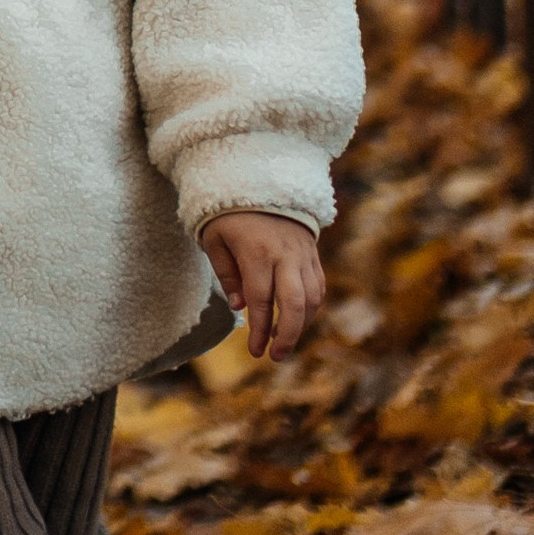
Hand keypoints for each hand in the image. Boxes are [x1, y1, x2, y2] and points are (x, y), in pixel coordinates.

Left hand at [200, 211, 325, 359]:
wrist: (259, 179)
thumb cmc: (229, 213)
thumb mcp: (214, 239)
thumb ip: (226, 275)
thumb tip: (239, 308)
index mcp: (256, 252)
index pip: (262, 301)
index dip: (260, 330)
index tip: (255, 351)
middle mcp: (284, 254)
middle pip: (295, 304)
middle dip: (288, 336)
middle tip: (276, 356)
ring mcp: (302, 253)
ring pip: (312, 298)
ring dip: (301, 325)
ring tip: (283, 341)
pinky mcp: (312, 252)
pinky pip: (319, 285)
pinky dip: (312, 307)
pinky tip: (298, 319)